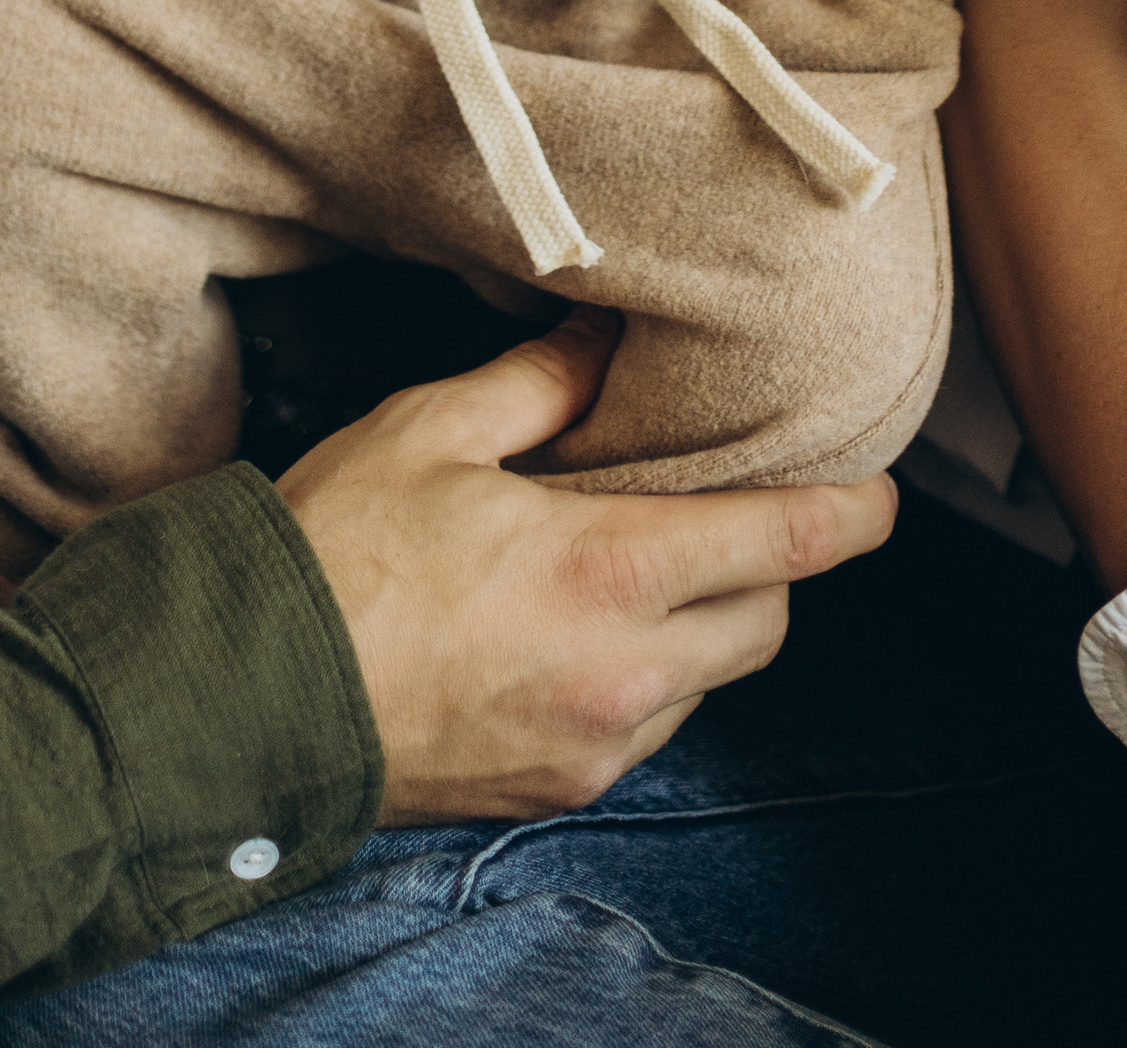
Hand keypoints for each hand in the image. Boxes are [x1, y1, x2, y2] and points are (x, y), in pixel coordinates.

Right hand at [279, 309, 891, 820]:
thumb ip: (541, 381)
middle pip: (767, 620)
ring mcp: (595, 744)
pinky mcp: (558, 788)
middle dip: (769, 563)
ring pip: (709, 680)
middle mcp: (626, 671)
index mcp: (611, 570)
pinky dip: (644, 672)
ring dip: (702, 622)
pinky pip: (646, 725)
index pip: (785, 544)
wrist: (246, 700)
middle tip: (726, 502)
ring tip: (636, 559)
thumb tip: (605, 338)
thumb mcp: (435, 428)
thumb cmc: (334, 553)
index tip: (881, 492)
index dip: (852, 515)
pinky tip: (580, 625)